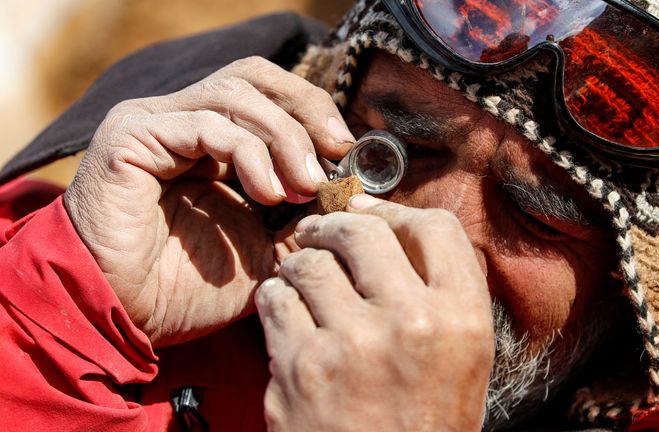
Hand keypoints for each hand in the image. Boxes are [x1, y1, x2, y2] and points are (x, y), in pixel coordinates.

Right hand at [63, 56, 354, 346]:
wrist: (125, 320)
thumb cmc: (187, 289)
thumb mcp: (263, 250)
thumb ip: (301, 217)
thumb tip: (348, 194)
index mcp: (209, 142)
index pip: (267, 94)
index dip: (312, 111)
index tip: (345, 152)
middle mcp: (180, 122)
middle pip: (253, 78)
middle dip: (305, 110)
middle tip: (335, 154)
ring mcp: (154, 124)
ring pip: (234, 95)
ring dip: (283, 137)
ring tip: (304, 186)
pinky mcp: (133, 137)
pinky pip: (205, 124)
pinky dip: (249, 153)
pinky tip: (268, 194)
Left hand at [256, 195, 493, 431]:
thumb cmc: (424, 421)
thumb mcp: (462, 358)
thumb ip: (440, 291)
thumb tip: (387, 224)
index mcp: (462, 320)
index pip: (435, 227)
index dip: (395, 210)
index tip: (369, 212)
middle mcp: (410, 324)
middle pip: (362, 231)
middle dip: (334, 224)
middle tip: (320, 231)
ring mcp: (351, 344)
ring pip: (308, 261)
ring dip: (300, 263)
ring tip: (303, 279)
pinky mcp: (299, 368)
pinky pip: (274, 298)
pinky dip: (276, 297)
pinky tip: (286, 311)